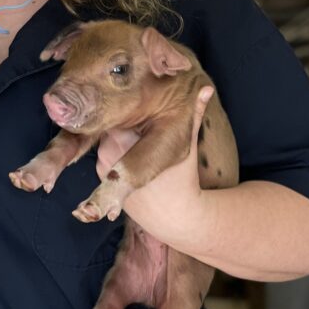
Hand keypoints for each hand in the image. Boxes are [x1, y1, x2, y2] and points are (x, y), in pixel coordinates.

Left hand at [96, 86, 214, 247]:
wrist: (175, 219)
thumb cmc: (182, 181)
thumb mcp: (187, 145)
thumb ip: (193, 114)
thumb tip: (206, 88)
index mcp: (125, 142)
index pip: (118, 113)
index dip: (127, 106)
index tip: (140, 103)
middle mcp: (108, 154)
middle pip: (110, 125)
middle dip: (123, 120)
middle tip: (141, 117)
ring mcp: (102, 168)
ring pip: (106, 139)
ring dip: (118, 136)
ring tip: (137, 134)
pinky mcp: (102, 179)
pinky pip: (105, 155)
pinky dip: (115, 151)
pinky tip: (131, 152)